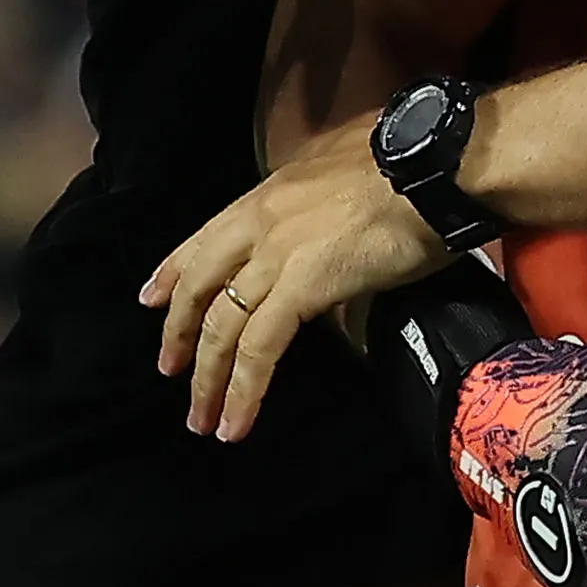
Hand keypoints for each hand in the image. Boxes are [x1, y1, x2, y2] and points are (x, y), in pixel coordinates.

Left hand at [143, 140, 443, 439]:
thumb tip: (329, 237)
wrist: (435, 166)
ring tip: (201, 419)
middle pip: (201, 285)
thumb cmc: (408, 164)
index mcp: (270, 195)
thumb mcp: (344, 173)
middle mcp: (261, 223)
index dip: (174, 271)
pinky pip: (259, 349)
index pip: (206, 238)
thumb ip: (322, 207)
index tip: (151, 297)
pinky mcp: (301, 287)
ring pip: (222, 327)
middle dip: (179, 331)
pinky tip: (236, 422)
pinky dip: (244, 389)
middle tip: (169, 369)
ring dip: (207, 379)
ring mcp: (276, 255)